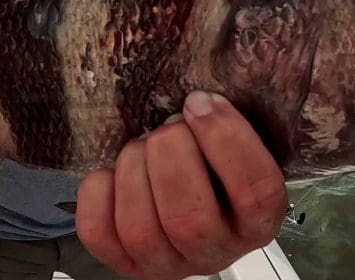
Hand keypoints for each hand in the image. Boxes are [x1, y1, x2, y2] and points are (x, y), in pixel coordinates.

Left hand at [75, 91, 287, 279]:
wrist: (182, 202)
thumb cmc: (211, 167)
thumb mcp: (233, 147)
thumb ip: (228, 123)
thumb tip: (205, 91)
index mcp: (255, 220)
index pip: (256, 191)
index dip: (227, 139)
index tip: (200, 101)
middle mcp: (214, 250)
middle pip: (189, 218)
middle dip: (170, 154)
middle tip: (167, 126)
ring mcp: (166, 262)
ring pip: (140, 228)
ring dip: (133, 170)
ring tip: (139, 147)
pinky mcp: (123, 261)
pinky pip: (98, 231)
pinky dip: (98, 191)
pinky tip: (113, 173)